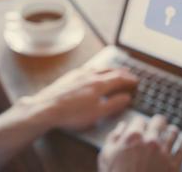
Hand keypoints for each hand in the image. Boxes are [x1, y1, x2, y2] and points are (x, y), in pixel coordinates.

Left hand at [22, 68, 137, 130]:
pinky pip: (87, 69)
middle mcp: (90, 75)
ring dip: (108, 68)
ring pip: (98, 68)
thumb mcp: (97, 113)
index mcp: (99, 84)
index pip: (119, 78)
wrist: (46, 108)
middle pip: (109, 70)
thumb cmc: (72, 114)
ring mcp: (78, 74)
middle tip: (128, 72)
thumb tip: (126, 97)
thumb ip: (113, 104)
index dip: (129, 79)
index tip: (136, 81)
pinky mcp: (69, 76)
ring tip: (113, 70)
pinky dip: (96, 69)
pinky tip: (93, 72)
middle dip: (120, 71)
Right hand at [98, 115, 181, 171]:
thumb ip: (113, 137)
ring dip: (172, 130)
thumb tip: (122, 126)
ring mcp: (164, 153)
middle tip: (159, 124)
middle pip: (159, 121)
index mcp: (133, 136)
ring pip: (173, 132)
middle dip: (158, 122)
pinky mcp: (174, 165)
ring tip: (172, 131)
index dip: (139, 123)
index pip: (140, 119)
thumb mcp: (106, 155)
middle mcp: (150, 141)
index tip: (141, 127)